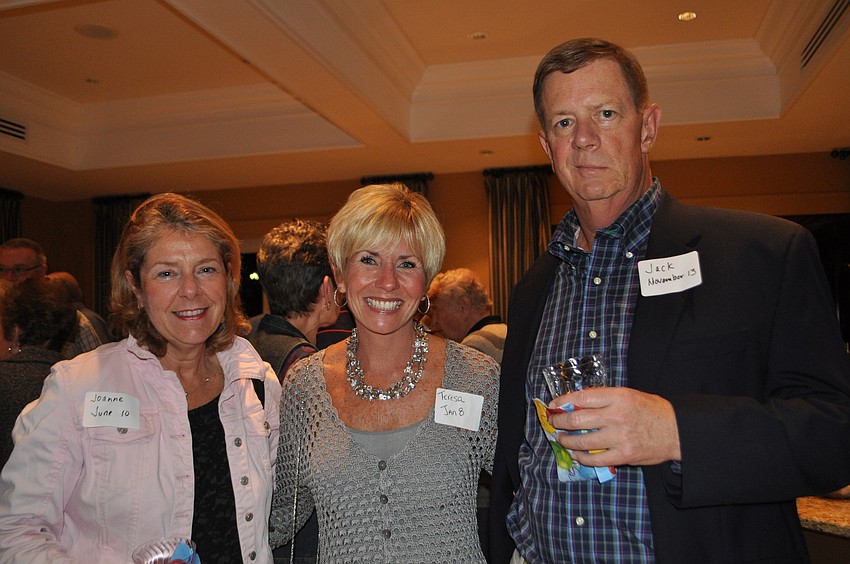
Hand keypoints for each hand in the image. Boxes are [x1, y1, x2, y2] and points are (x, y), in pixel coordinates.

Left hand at [547, 387, 680, 466]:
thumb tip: (577, 403)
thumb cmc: (651, 410)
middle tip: (553, 423)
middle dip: (559, 422)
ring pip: (582, 441)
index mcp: (618, 397)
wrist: (676, 431)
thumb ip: (605, 399)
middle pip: (577, 420)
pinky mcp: (624, 455)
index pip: (581, 398)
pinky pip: (595, 460)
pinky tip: (577, 455)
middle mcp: (616, 416)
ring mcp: (620, 437)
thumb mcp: (629, 395)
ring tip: (562, 440)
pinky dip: (582, 458)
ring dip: (567, 441)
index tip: (553, 405)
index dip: (563, 402)